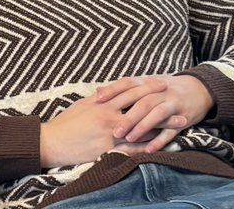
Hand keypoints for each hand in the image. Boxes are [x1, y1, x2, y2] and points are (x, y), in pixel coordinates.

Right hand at [40, 79, 177, 167]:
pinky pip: (133, 151)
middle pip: (141, 109)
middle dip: (160, 104)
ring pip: (142, 130)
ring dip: (162, 127)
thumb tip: (111, 89)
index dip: (148, 86)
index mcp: (104, 103)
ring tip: (180, 124)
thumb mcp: (83, 103)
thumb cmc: (67, 122)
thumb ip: (100, 96)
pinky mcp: (108, 151)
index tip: (162, 83)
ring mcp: (111, 135)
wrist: (53, 142)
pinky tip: (162, 146)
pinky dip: (148, 148)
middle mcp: (110, 117)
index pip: (131, 91)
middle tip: (177, 101)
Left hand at [95, 74, 213, 152]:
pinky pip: (171, 130)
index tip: (98, 99)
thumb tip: (97, 93)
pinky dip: (160, 140)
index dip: (113, 90)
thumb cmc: (165, 88)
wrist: (199, 89)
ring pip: (156, 114)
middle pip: (142, 101)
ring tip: (129, 138)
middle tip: (114, 131)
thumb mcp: (146, 84)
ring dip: (142, 126)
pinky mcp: (183, 117)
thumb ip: (124, 90)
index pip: (128, 83)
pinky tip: (149, 150)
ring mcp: (172, 103)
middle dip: (128, 116)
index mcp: (148, 82)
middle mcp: (160, 91)